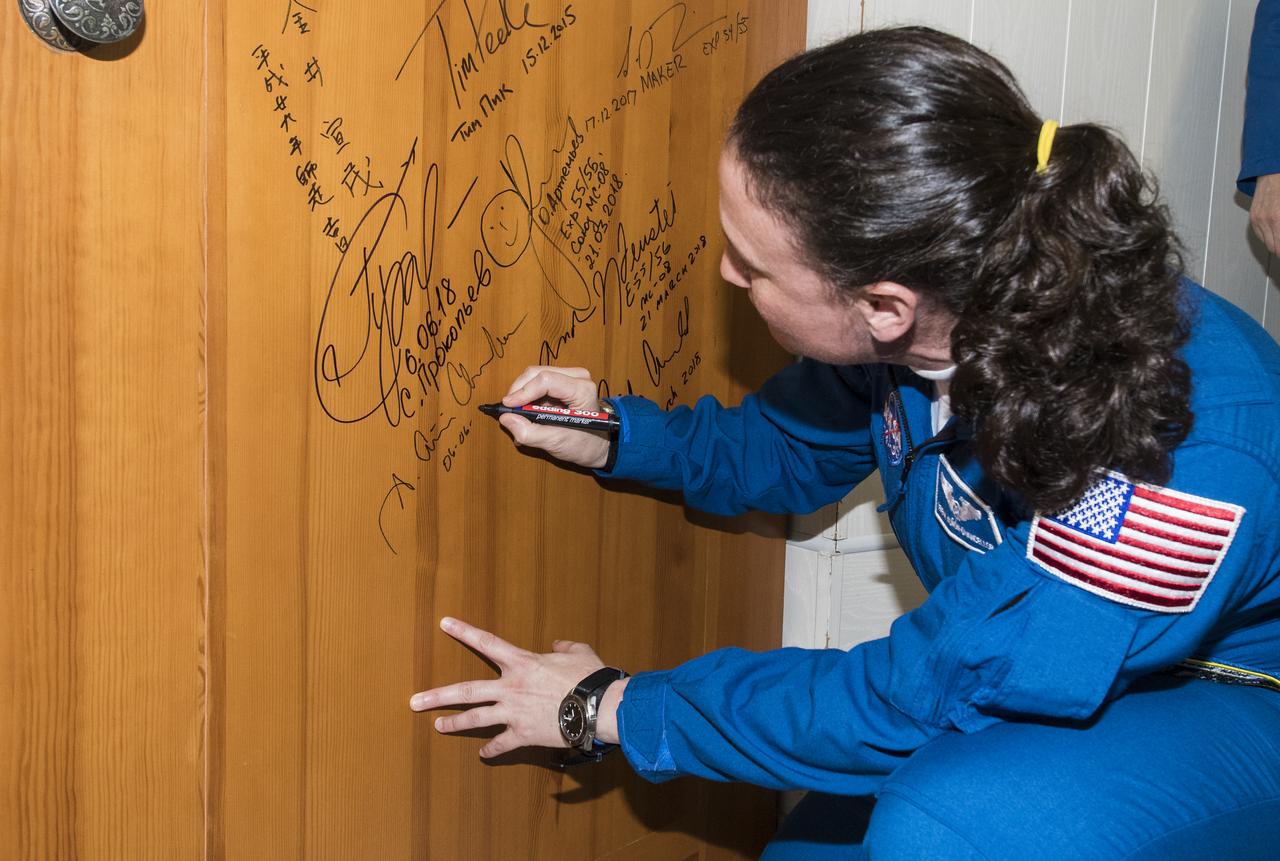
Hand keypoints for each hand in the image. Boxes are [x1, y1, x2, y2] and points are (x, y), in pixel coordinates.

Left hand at [409, 617, 623, 757]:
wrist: (598, 707)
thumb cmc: (590, 677)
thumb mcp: (579, 651)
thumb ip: (563, 646)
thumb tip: (556, 645)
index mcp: (522, 663)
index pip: (486, 642)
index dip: (464, 631)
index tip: (444, 623)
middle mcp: (510, 687)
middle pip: (466, 691)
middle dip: (438, 695)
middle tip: (414, 701)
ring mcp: (513, 713)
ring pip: (475, 718)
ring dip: (454, 723)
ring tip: (437, 725)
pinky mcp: (523, 735)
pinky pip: (502, 744)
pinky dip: (492, 749)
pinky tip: (483, 753)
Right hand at [499, 366, 612, 468]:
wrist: (596, 444)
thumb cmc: (584, 443)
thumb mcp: (556, 443)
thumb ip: (530, 432)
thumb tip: (506, 418)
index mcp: (581, 390)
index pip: (546, 380)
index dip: (524, 392)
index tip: (509, 406)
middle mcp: (577, 377)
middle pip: (536, 373)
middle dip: (518, 391)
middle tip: (509, 412)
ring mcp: (569, 377)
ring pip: (533, 376)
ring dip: (521, 395)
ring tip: (518, 417)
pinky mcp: (561, 381)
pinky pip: (535, 382)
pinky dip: (526, 397)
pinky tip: (526, 414)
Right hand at [1251, 173, 1279, 256]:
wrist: (1273, 172)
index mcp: (1278, 219)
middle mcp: (1267, 221)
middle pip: (1275, 248)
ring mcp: (1258, 220)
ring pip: (1268, 244)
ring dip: (1277, 245)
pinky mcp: (1254, 217)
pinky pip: (1260, 235)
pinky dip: (1269, 237)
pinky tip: (1276, 233)